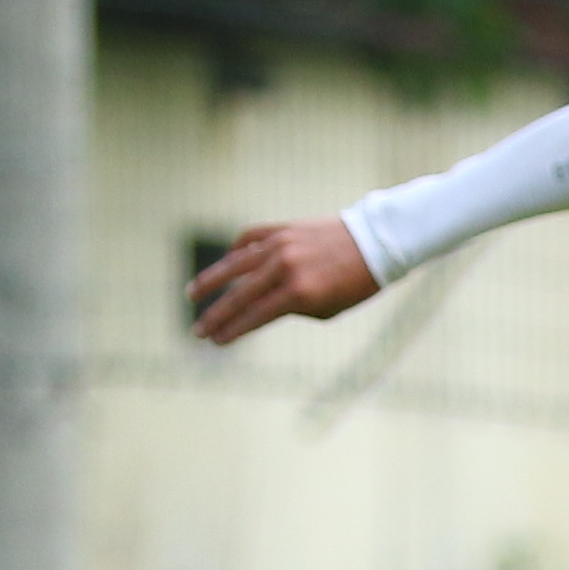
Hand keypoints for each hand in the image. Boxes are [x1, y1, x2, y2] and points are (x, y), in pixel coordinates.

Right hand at [188, 216, 376, 344]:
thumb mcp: (326, 308)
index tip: (215, 342)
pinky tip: (226, 264)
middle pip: (240, 294)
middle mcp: (287, 267)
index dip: (232, 331)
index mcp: (300, 292)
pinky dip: (236, 251)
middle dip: (216, 315)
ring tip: (192, 293)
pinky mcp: (284, 227)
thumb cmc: (355, 283)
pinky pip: (250, 238)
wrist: (375, 241)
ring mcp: (283, 243)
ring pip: (236, 263)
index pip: (255, 315)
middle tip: (197, 331)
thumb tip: (258, 307)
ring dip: (211, 280)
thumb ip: (290, 309)